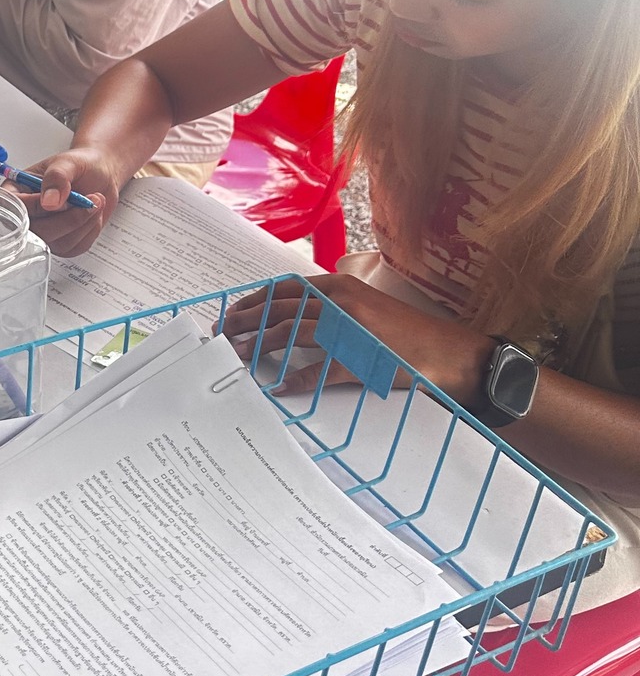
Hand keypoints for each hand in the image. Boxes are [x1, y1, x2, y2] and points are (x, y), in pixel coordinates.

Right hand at [12, 144, 120, 255]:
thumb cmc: (80, 164)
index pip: (16, 208)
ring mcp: (44, 232)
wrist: (100, 173)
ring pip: (58, 243)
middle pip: (37, 233)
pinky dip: (89, 232)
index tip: (66, 198)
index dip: (39, 207)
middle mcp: (27, 215)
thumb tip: (49, 201)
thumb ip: (57, 178)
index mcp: (17, 191)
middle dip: (69, 219)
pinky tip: (93, 214)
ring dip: (83, 224)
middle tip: (89, 201)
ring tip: (95, 202)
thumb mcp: (67, 163)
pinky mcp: (61, 243)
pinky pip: (74, 248)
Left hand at [223, 273, 491, 403]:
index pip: (286, 288)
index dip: (254, 299)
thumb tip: (294, 320)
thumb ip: (333, 308)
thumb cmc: (408, 335)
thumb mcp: (367, 309)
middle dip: (246, 320)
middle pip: (280, 308)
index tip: (233, 312)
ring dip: (260, 345)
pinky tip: (280, 388)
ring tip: (239, 356)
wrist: (452, 354)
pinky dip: (296, 379)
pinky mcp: (361, 361)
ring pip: (292, 332)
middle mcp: (343, 303)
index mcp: (342, 288)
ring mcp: (351, 331)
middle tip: (224, 334)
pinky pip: (319, 371)